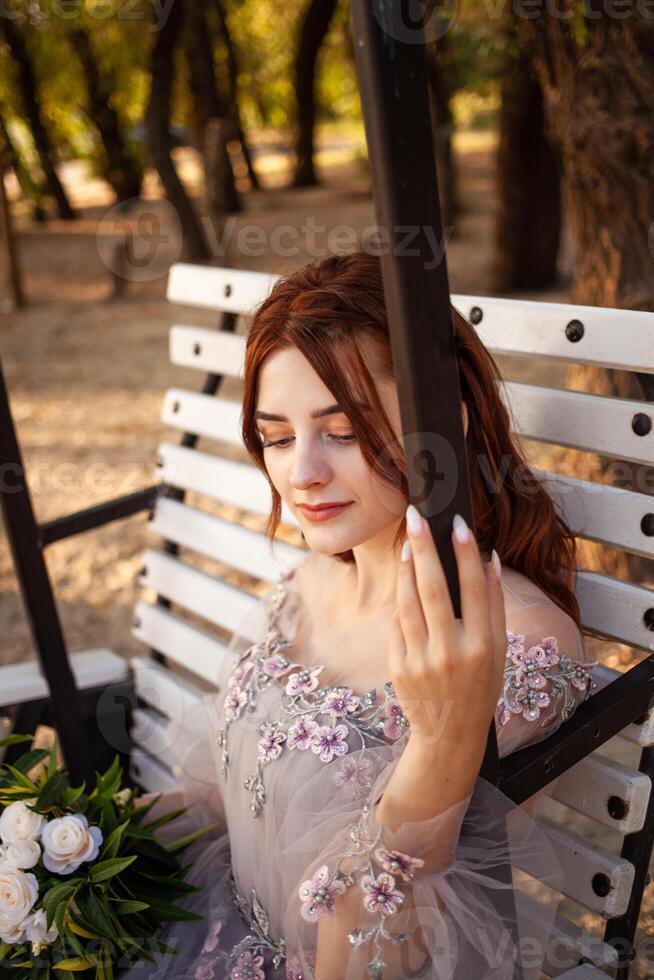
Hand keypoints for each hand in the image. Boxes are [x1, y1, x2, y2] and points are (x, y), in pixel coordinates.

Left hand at [388, 505, 506, 749]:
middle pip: (433, 589)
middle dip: (423, 548)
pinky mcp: (398, 666)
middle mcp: (450, 653)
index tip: (458, 524)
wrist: (449, 735)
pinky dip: (401, 599)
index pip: (474, 590)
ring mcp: (420, 660)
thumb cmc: (480, 687)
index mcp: (481, 647)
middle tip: (415, 517)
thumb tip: (490, 559)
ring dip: (406, 568)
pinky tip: (406, 580)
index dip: (465, 553)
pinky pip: (398, 623)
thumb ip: (495, 605)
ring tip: (407, 543)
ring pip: (408, 602)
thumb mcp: (498, 651)